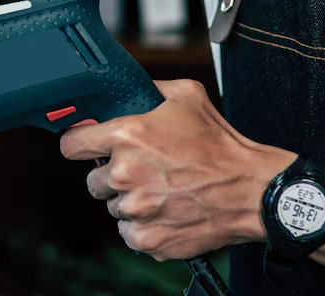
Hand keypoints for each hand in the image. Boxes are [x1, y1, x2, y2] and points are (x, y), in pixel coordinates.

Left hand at [59, 79, 289, 259]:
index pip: (72, 144)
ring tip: (161, 190)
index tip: (86, 147)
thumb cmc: (221, 146)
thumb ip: (151, 88)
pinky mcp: (149, 238)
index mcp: (128, 136)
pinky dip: (143, 226)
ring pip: (113, 207)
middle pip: (93, 180)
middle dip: (112, 175)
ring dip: (130, 201)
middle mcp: (125, 174)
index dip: (79, 144)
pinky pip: (128, 233)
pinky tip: (165, 212)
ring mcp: (136, 209)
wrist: (252, 190)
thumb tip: (131, 87)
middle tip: (142, 171)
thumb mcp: (187, 97)